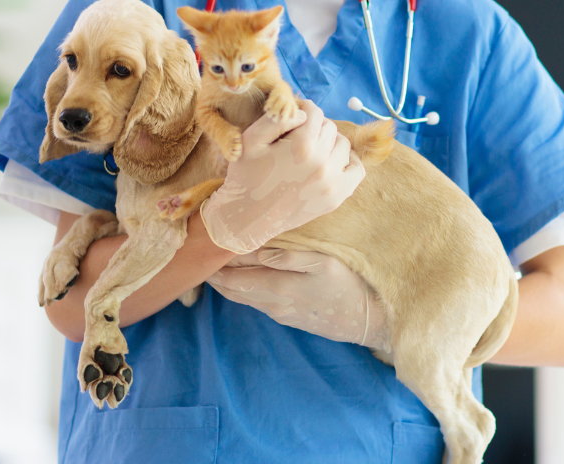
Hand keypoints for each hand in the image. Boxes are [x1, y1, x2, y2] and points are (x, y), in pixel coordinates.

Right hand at [200, 100, 365, 253]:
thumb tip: (303, 111)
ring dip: (329, 142)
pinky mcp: (336, 198)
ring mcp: (332, 183)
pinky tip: (331, 162)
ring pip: (343, 145)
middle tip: (298, 135)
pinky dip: (347, 161)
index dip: (303, 109)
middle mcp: (322, 163)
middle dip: (315, 127)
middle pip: (329, 128)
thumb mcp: (250, 140)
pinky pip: (356, 170)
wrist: (248, 218)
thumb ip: (277, 119)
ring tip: (312, 149)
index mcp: (301, 146)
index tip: (293, 116)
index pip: (314, 112)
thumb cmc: (245, 176)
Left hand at [207, 249, 390, 351]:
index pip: (234, 275)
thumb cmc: (346, 286)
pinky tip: (239, 278)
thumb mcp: (322, 263)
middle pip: (230, 289)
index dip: (216, 261)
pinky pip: (253, 302)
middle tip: (198, 255)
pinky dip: (239, 289)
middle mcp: (271, 303)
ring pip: (240, 298)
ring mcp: (277, 312)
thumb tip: (256, 249)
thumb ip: (287, 256)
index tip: (203, 244)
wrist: (365, 320)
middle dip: (213, 274)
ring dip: (224, 282)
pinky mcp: (285, 317)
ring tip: (212, 264)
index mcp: (277, 287)